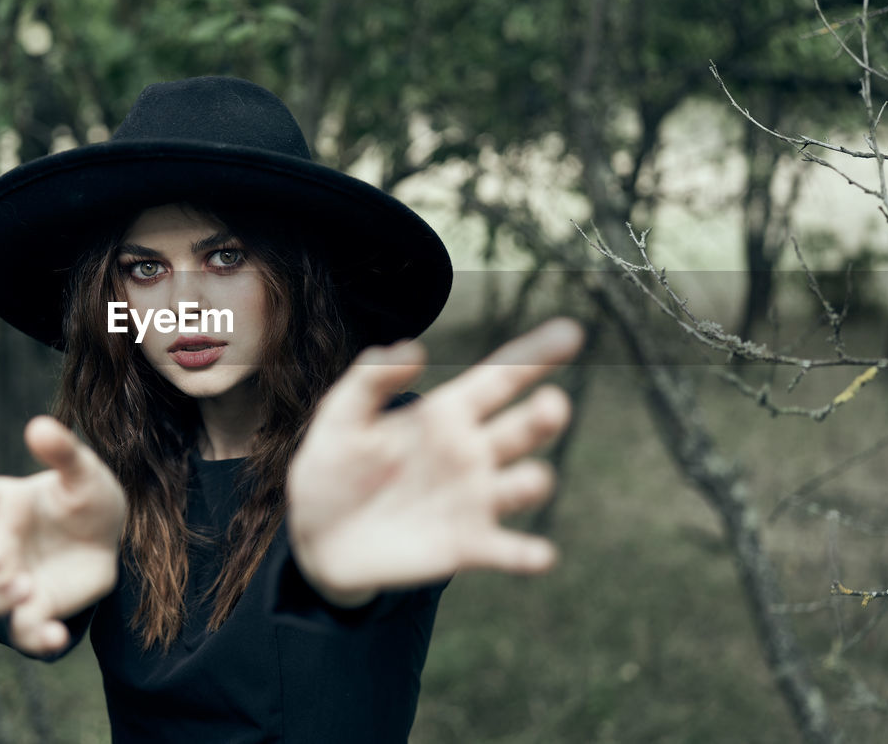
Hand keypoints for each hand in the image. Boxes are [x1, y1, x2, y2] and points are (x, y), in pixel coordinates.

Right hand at [0, 415, 126, 654]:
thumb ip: (64, 451)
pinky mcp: (33, 612)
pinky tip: (54, 633)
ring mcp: (8, 581)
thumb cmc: (85, 500)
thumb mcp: (85, 473)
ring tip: (26, 585)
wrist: (109, 543)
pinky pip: (19, 634)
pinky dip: (34, 638)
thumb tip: (39, 425)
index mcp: (3, 504)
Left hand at [287, 318, 582, 606]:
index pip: (500, 378)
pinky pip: (507, 550)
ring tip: (527, 479)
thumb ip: (369, 381)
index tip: (570, 333)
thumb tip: (411, 347)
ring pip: (522, 485)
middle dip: (543, 416)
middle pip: (522, 428)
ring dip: (532, 482)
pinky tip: (538, 555)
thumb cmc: (333, 466)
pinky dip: (526, 554)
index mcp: (446, 414)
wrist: (317, 535)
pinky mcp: (467, 546)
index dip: (534, 354)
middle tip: (551, 405)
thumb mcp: (341, 417)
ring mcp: (474, 500)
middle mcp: (471, 453)